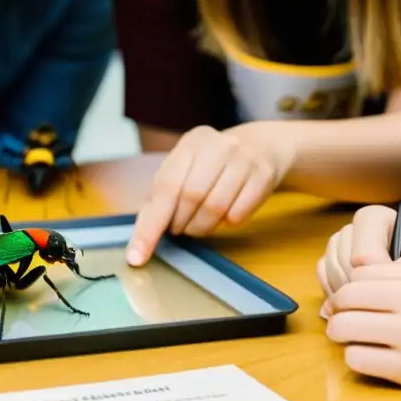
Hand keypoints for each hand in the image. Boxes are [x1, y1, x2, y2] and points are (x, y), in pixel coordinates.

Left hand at [126, 124, 291, 265]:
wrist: (260, 146)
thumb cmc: (212, 166)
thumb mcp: (185, 170)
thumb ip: (161, 198)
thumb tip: (142, 238)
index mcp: (190, 144)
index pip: (164, 188)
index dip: (150, 226)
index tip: (137, 256)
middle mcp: (216, 145)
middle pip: (191, 197)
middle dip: (181, 223)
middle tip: (181, 229)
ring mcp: (242, 158)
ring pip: (216, 208)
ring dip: (203, 227)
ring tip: (200, 224)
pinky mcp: (263, 174)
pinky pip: (239, 214)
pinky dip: (228, 222)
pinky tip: (226, 214)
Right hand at [317, 205, 400, 297]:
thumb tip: (393, 281)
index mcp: (374, 216)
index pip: (364, 255)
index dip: (381, 280)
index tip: (400, 290)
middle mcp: (350, 227)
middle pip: (345, 266)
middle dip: (366, 289)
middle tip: (390, 302)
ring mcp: (335, 244)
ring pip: (332, 274)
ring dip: (352, 294)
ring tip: (378, 302)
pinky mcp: (327, 261)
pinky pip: (323, 280)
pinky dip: (339, 296)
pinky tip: (362, 302)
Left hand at [324, 265, 400, 392]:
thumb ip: (386, 279)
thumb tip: (338, 295)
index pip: (356, 277)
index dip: (347, 287)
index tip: (351, 299)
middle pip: (344, 301)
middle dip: (337, 309)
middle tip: (345, 318)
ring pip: (344, 330)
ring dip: (341, 333)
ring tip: (355, 337)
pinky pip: (359, 361)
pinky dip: (356, 357)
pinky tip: (370, 355)